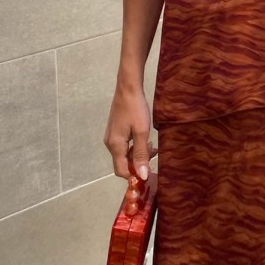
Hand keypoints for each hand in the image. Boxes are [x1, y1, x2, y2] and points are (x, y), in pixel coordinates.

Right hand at [104, 86, 157, 211]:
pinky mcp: (115, 131)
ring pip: (125, 155)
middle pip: (123, 164)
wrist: (128, 88)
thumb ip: (141, 154)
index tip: (149, 173)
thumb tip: (142, 175)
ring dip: (138, 155)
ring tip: (152, 146)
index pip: (121, 171)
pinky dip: (135, 147)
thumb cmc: (136, 109)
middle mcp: (110, 144)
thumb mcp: (142, 132)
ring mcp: (111, 137)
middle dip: (138, 163)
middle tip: (154, 154)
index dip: (134, 175)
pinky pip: (125, 146)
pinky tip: (145, 140)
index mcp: (115, 146)